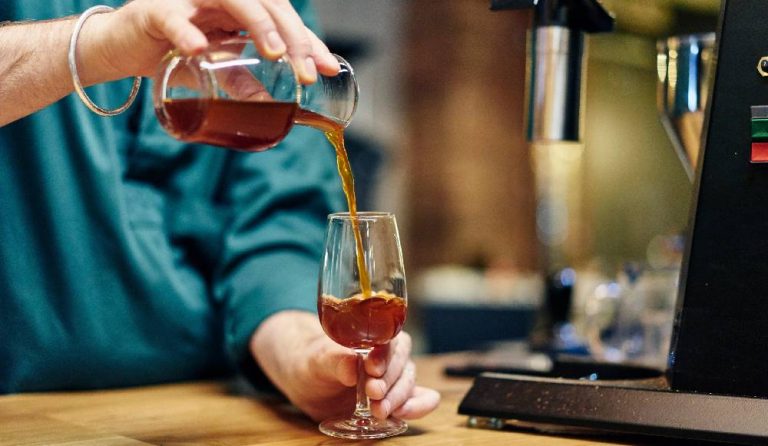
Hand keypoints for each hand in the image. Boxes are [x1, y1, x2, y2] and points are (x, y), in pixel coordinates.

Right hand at [83, 0, 339, 83]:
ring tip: (276, 54)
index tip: (329, 67)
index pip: (282, 17)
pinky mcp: (154, 11)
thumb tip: (274, 108)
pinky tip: (200, 48)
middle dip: (293, 37)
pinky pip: (172, 17)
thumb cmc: (171, 52)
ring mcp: (188, 0)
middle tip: (308, 70)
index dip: (308, 40)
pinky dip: (185, 32)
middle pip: (267, 4)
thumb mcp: (215, 69)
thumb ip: (243, 81)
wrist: (119, 47)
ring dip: (257, 24)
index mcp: (238, 9)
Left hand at [250, 311, 440, 421]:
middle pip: (402, 363)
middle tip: (373, 393)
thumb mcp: (316, 361)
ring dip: (398, 397)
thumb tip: (353, 366)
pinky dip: (419, 406)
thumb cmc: (312, 363)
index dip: (384, 355)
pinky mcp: (397, 396)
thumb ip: (334, 360)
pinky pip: (422, 398)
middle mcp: (389, 353)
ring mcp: (395, 376)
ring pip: (409, 382)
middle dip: (389, 381)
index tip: (371, 369)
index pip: (389, 340)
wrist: (308, 382)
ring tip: (379, 411)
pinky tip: (403, 414)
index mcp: (372, 335)